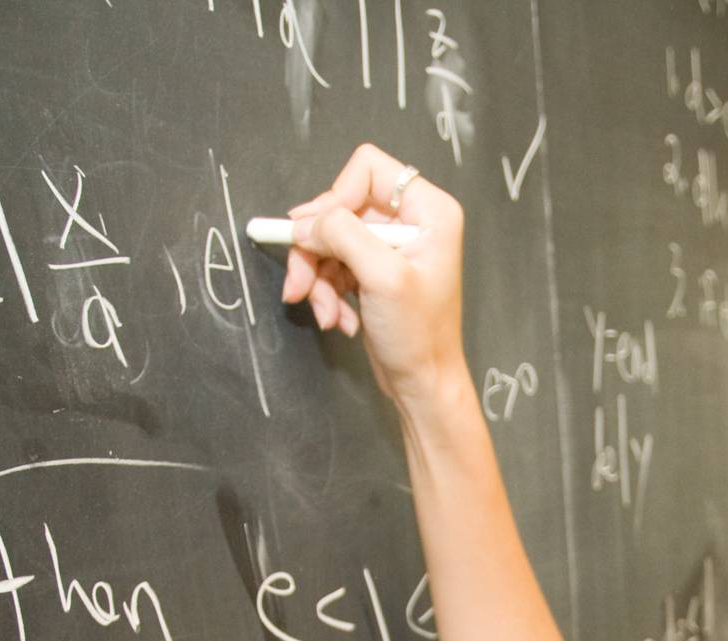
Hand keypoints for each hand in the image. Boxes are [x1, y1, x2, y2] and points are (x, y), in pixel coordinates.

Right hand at [282, 143, 465, 406]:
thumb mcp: (382, 278)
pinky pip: (334, 265)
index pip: (367, 169)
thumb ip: (343, 235)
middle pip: (341, 207)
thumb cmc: (419, 337)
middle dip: (316, 248)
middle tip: (299, 283)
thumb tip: (304, 221)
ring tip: (322, 311)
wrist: (423, 384)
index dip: (335, 198)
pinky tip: (337, 319)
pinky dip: (327, 291)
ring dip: (318, 277)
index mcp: (429, 210)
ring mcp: (391, 247)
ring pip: (331, 239)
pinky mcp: (374, 270)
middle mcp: (412, 222)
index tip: (314, 234)